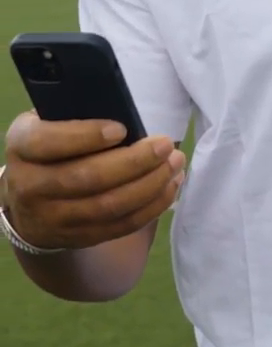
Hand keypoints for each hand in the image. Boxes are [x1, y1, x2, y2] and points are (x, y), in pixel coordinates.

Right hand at [2, 112, 185, 249]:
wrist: (29, 196)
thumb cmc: (52, 144)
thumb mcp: (49, 122)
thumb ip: (76, 115)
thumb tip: (125, 108)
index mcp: (22, 145)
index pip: (48, 142)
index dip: (86, 136)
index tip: (121, 128)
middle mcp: (29, 186)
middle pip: (87, 178)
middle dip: (134, 162)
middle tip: (166, 145)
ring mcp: (51, 218)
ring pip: (107, 207)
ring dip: (149, 186)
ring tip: (175, 164)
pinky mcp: (76, 238)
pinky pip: (119, 227)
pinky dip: (150, 208)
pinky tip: (170, 186)